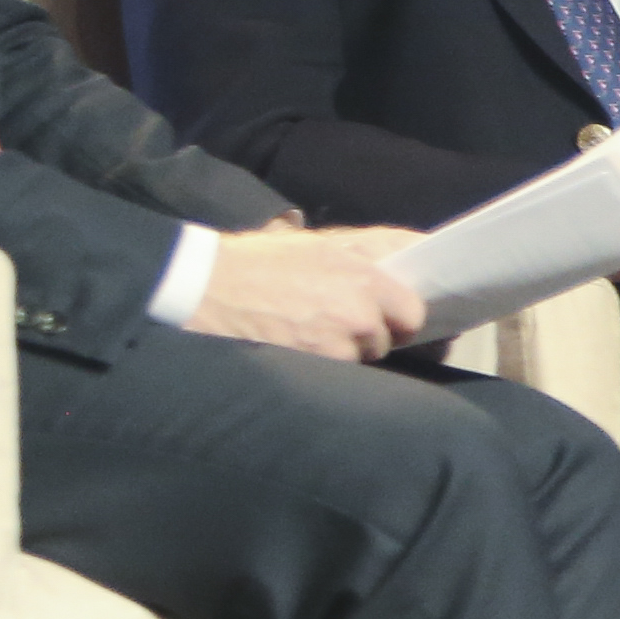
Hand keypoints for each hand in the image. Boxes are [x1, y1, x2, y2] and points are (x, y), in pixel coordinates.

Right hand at [189, 223, 424, 360]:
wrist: (207, 287)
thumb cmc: (258, 261)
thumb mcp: (316, 244)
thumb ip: (362, 257)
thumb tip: (400, 255)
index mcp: (363, 275)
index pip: (412, 312)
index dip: (400, 317)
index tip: (388, 317)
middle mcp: (359, 311)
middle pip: (386, 340)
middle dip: (369, 336)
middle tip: (337, 325)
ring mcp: (337, 343)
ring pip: (358, 359)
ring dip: (343, 353)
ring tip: (309, 336)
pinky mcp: (314, 367)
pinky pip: (333, 374)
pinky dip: (320, 368)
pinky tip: (297, 350)